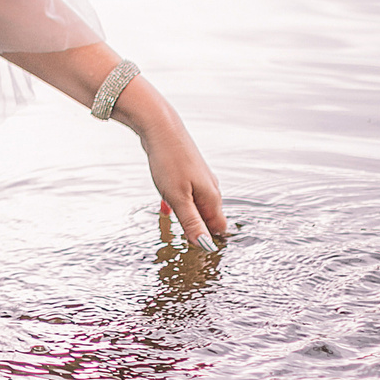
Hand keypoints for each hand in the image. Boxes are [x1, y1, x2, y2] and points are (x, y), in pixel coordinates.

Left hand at [119, 85, 227, 249]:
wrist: (160, 127)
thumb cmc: (169, 162)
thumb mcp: (178, 197)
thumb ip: (192, 223)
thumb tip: (207, 246)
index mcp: (212, 198)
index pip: (219, 229)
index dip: (209, 241)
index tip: (194, 251)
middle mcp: (210, 189)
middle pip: (208, 218)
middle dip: (197, 230)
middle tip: (181, 241)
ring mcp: (200, 179)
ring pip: (196, 206)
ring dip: (186, 216)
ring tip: (172, 224)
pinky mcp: (188, 172)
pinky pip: (186, 194)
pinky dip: (178, 203)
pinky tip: (163, 205)